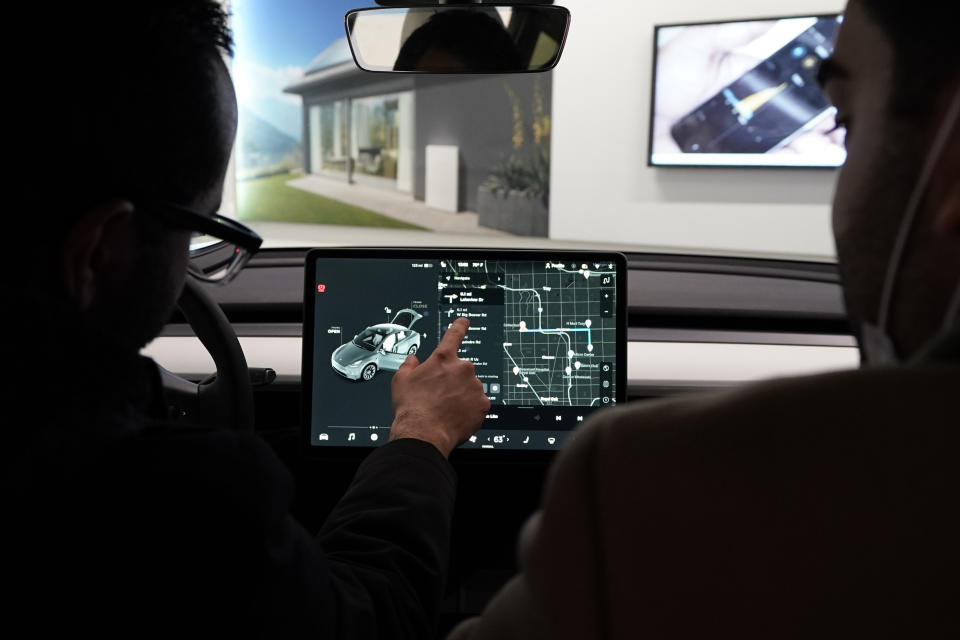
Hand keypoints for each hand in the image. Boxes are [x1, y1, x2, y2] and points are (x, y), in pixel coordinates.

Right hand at [389, 317, 489, 457]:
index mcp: (443, 359)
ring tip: (446, 409)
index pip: (453, 335)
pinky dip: (470, 409)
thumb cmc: (411, 407)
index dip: (459, 327)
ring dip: (462, 395)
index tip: (464, 321)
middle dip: (454, 380)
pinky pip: (478, 404)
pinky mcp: (483, 404)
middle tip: (441, 396)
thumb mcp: (401, 380)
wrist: (423, 433)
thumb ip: (409, 365)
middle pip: (462, 370)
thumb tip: (413, 361)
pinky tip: (456, 416)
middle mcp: (463, 368)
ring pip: (471, 388)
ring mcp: (475, 386)